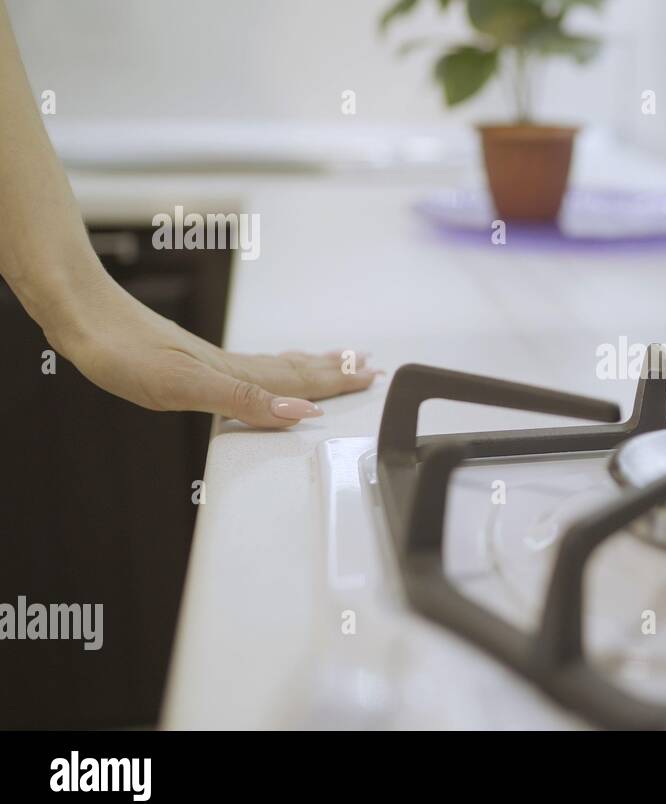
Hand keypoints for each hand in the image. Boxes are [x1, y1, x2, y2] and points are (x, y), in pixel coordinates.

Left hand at [51, 273, 378, 427]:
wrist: (81, 315)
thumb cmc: (121, 349)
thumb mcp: (183, 386)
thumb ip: (244, 400)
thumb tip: (299, 412)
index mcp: (233, 375)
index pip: (298, 382)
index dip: (336, 383)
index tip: (371, 379)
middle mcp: (228, 366)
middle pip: (294, 371)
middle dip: (335, 372)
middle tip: (369, 368)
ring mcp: (210, 361)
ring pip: (275, 366)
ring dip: (310, 366)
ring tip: (336, 361)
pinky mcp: (189, 360)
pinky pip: (250, 367)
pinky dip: (274, 368)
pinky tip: (265, 371)